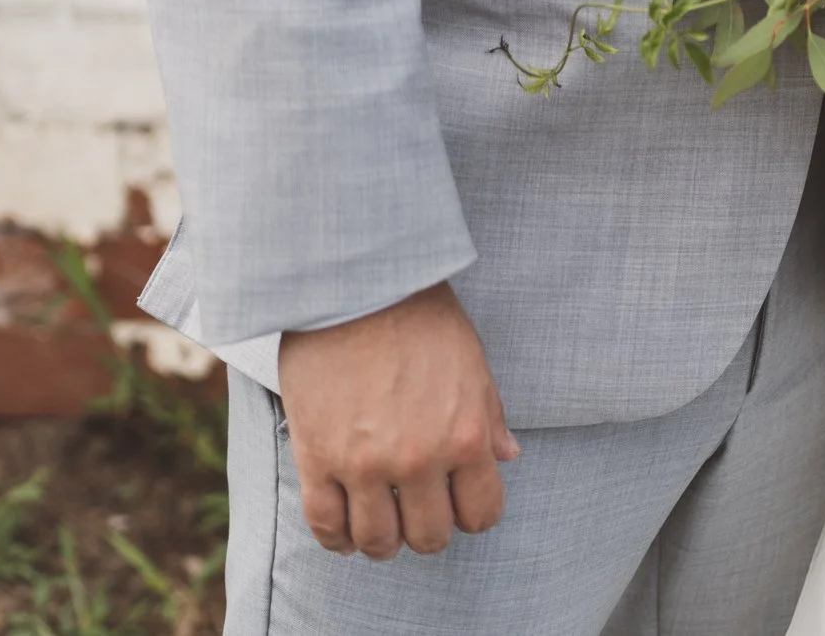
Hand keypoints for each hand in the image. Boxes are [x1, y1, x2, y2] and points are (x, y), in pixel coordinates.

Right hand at [279, 281, 520, 558]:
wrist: (356, 282)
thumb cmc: (419, 312)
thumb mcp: (471, 359)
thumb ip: (488, 415)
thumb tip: (507, 456)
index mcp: (465, 435)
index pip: (481, 514)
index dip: (474, 514)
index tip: (461, 504)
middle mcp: (418, 460)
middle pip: (429, 537)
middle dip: (429, 528)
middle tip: (419, 508)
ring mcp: (365, 465)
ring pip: (378, 542)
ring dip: (383, 537)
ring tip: (381, 516)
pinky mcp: (318, 461)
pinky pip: (327, 527)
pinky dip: (338, 537)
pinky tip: (346, 524)